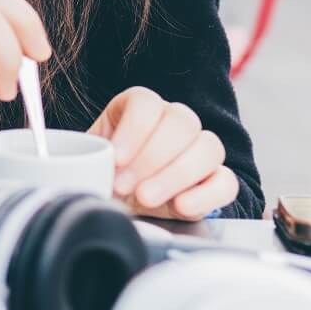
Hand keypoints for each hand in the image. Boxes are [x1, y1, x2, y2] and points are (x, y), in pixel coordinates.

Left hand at [90, 87, 236, 219]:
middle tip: (125, 185)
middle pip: (181, 122)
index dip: (133, 130)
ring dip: (176, 176)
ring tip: (146, 198)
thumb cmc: (104, 174)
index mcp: (140, 107)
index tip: (115, 158)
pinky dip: (206, 195)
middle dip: (150, 158)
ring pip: (208, 147)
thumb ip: (86, 154)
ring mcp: (200, 148)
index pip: (146, 104)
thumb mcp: (88, 158)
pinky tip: (181, 205)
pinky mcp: (216, 180)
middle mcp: (175, 120)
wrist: (123, 202)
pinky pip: (227, 182)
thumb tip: (83, 160)